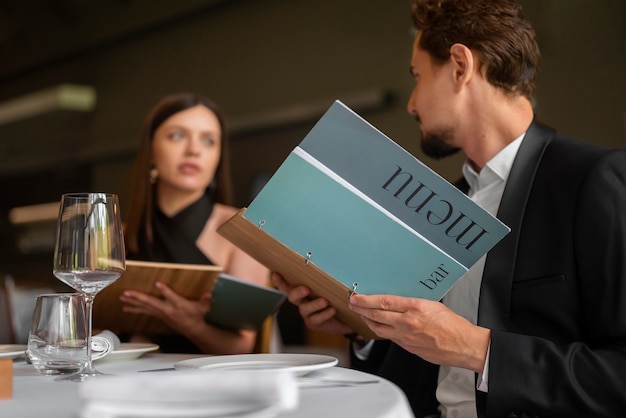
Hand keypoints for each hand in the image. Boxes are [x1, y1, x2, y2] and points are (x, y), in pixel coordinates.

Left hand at [120, 282, 211, 334]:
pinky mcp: (159, 315)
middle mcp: (168, 310)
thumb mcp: (204, 307)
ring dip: (133, 302)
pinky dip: (135, 308)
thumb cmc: (198, 315)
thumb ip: (206, 300)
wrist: (194, 329)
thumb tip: (209, 294)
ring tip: (123, 298)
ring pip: (145, 307)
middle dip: (138, 298)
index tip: (158, 284)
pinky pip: (144, 311)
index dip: (165, 291)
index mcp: (179, 305)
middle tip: (127, 293)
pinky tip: (127, 307)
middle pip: (151, 303)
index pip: (172, 297)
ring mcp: (162, 313)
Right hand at [271, 272, 353, 334]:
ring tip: (325, 301)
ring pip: (304, 308)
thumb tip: (333, 267)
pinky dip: (324, 314)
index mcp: (303, 289)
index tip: (275, 274)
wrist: (347, 316)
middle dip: (297, 291)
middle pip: (292, 296)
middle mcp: (302, 300)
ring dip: (314, 304)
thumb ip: (330, 279)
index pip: (288, 284)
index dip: (280, 280)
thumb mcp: (333, 286)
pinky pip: (316, 319)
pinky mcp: (314, 323)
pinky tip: (332, 310)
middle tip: (306, 288)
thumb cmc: (337, 296)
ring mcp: (307, 313)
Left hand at [349, 294, 489, 372]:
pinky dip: (382, 331)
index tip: (357, 297)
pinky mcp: (408, 348)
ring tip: (362, 315)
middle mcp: (408, 323)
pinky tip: (380, 327)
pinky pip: (390, 338)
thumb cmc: (453, 325)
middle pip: (376, 315)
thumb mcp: (433, 304)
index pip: (384, 302)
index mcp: (415, 308)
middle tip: (353, 304)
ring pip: (379, 329)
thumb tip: (399, 302)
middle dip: (361, 309)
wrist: (464, 345)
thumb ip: (413, 304)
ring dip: (368, 321)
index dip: (366, 300)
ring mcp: (406, 337)